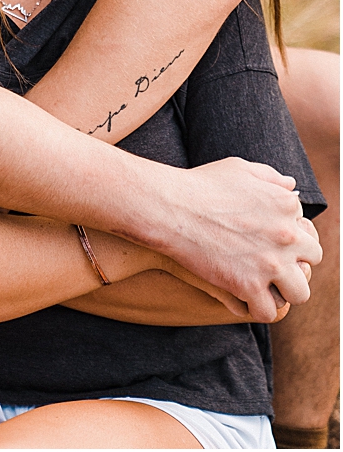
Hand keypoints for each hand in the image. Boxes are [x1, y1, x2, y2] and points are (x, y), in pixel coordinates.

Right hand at [154, 157, 318, 321]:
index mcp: (287, 207)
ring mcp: (270, 264)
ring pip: (299, 292)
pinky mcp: (248, 285)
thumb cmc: (199, 185)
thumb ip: (270, 177)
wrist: (168, 207)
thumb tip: (290, 185)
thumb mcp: (238, 168)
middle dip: (294, 264)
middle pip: (310, 262)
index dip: (292, 240)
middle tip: (271, 265)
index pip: (308, 232)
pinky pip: (269, 311)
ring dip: (284, 291)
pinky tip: (244, 300)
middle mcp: (287, 237)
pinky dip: (258, 309)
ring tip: (263, 287)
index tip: (273, 242)